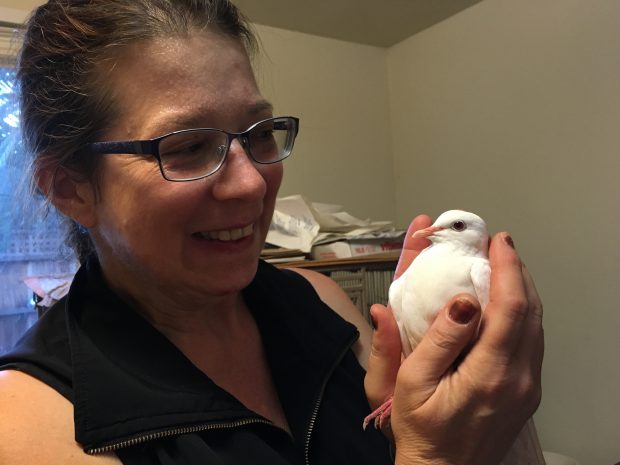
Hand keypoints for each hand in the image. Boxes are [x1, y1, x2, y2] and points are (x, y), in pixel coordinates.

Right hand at [364, 216, 543, 464]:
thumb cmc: (422, 429)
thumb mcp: (412, 383)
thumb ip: (436, 339)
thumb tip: (459, 301)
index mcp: (490, 374)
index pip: (511, 308)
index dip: (507, 269)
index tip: (497, 242)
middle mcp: (520, 379)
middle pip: (531, 311)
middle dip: (518, 271)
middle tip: (499, 245)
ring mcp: (528, 387)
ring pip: (537, 324)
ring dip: (523, 289)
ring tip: (503, 265)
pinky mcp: (528, 391)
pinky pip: (533, 340)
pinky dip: (522, 311)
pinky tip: (506, 301)